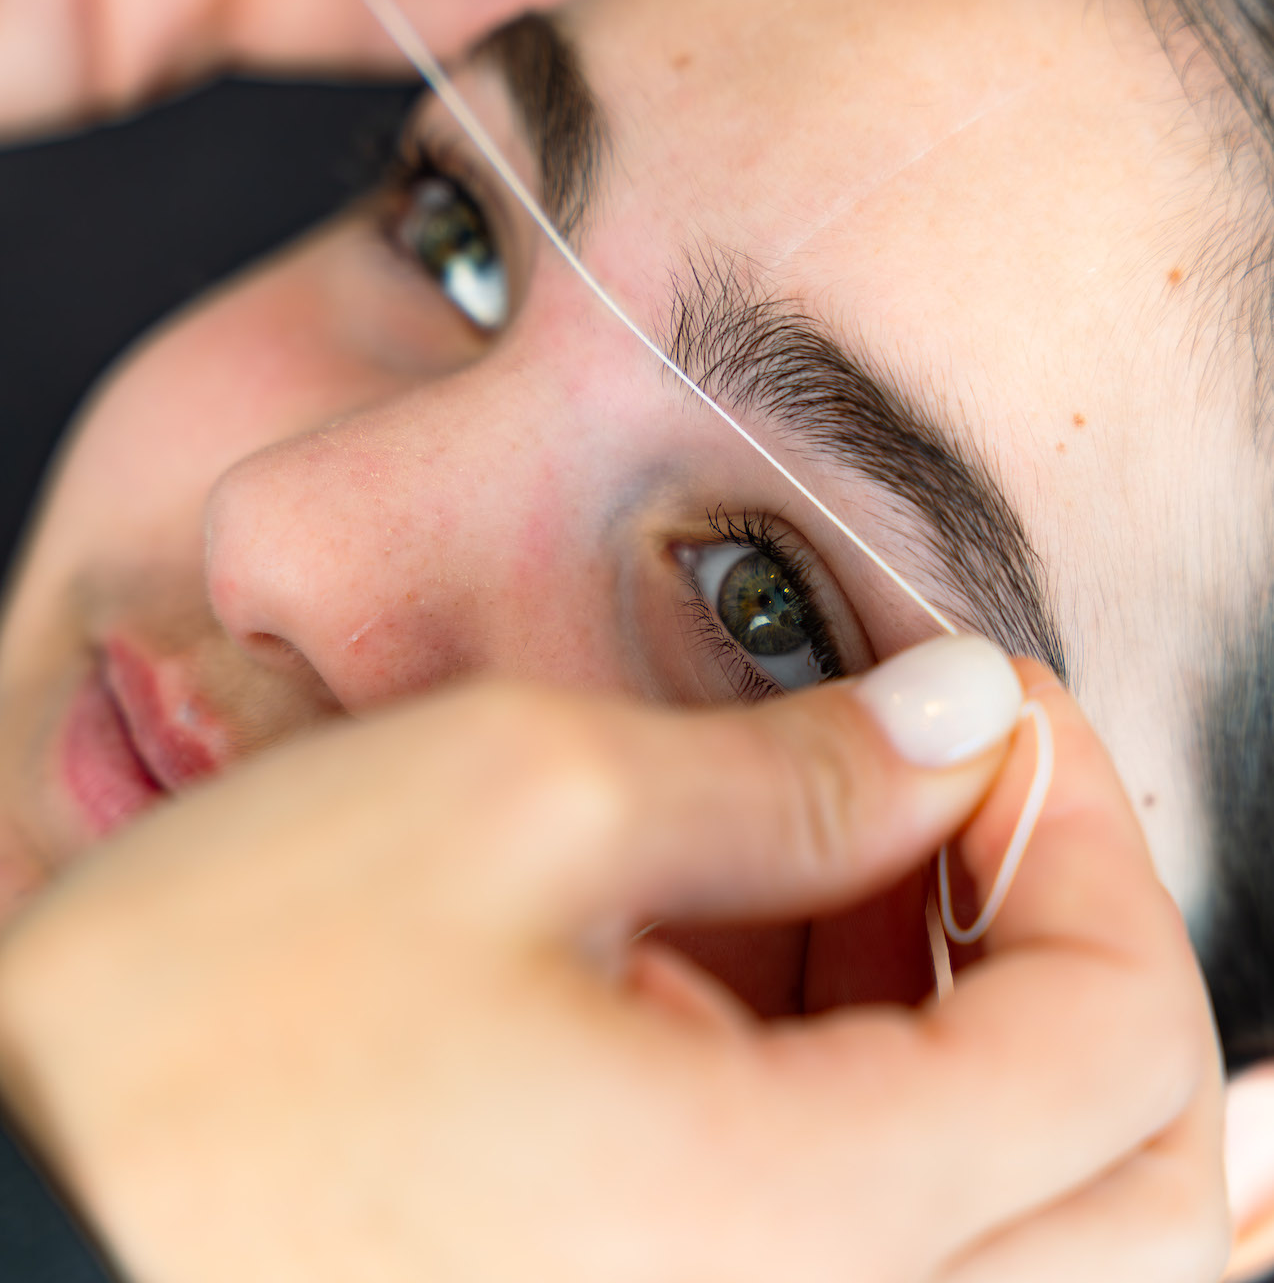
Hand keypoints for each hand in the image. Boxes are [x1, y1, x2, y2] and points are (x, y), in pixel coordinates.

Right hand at [0, 638, 1228, 1281]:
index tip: (999, 717)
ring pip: (1043, 1246)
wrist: (33, 1187)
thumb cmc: (207, 1018)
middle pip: (1144, 1193)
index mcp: (784, 1230)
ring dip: (1002, 1027)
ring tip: (870, 869)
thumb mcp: (511, 798)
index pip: (1117, 1041)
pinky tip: (793, 980)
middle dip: (1079, 942)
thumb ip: (789, 766)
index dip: (1086, 832)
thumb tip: (961, 715)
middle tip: (964, 793)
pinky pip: (907, 1266)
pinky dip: (911, 1111)